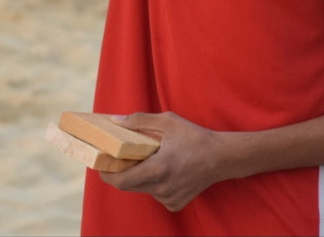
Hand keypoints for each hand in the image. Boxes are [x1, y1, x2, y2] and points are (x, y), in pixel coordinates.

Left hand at [99, 111, 229, 211]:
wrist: (222, 158)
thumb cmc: (195, 138)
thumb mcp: (167, 121)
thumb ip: (139, 121)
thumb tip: (115, 121)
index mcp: (158, 170)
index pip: (121, 181)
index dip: (107, 174)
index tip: (101, 164)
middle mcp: (162, 189)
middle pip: (128, 186)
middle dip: (120, 172)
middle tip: (119, 158)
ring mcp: (169, 198)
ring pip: (141, 189)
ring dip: (138, 177)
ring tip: (148, 160)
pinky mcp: (176, 204)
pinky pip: (155, 194)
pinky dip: (153, 183)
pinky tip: (164, 170)